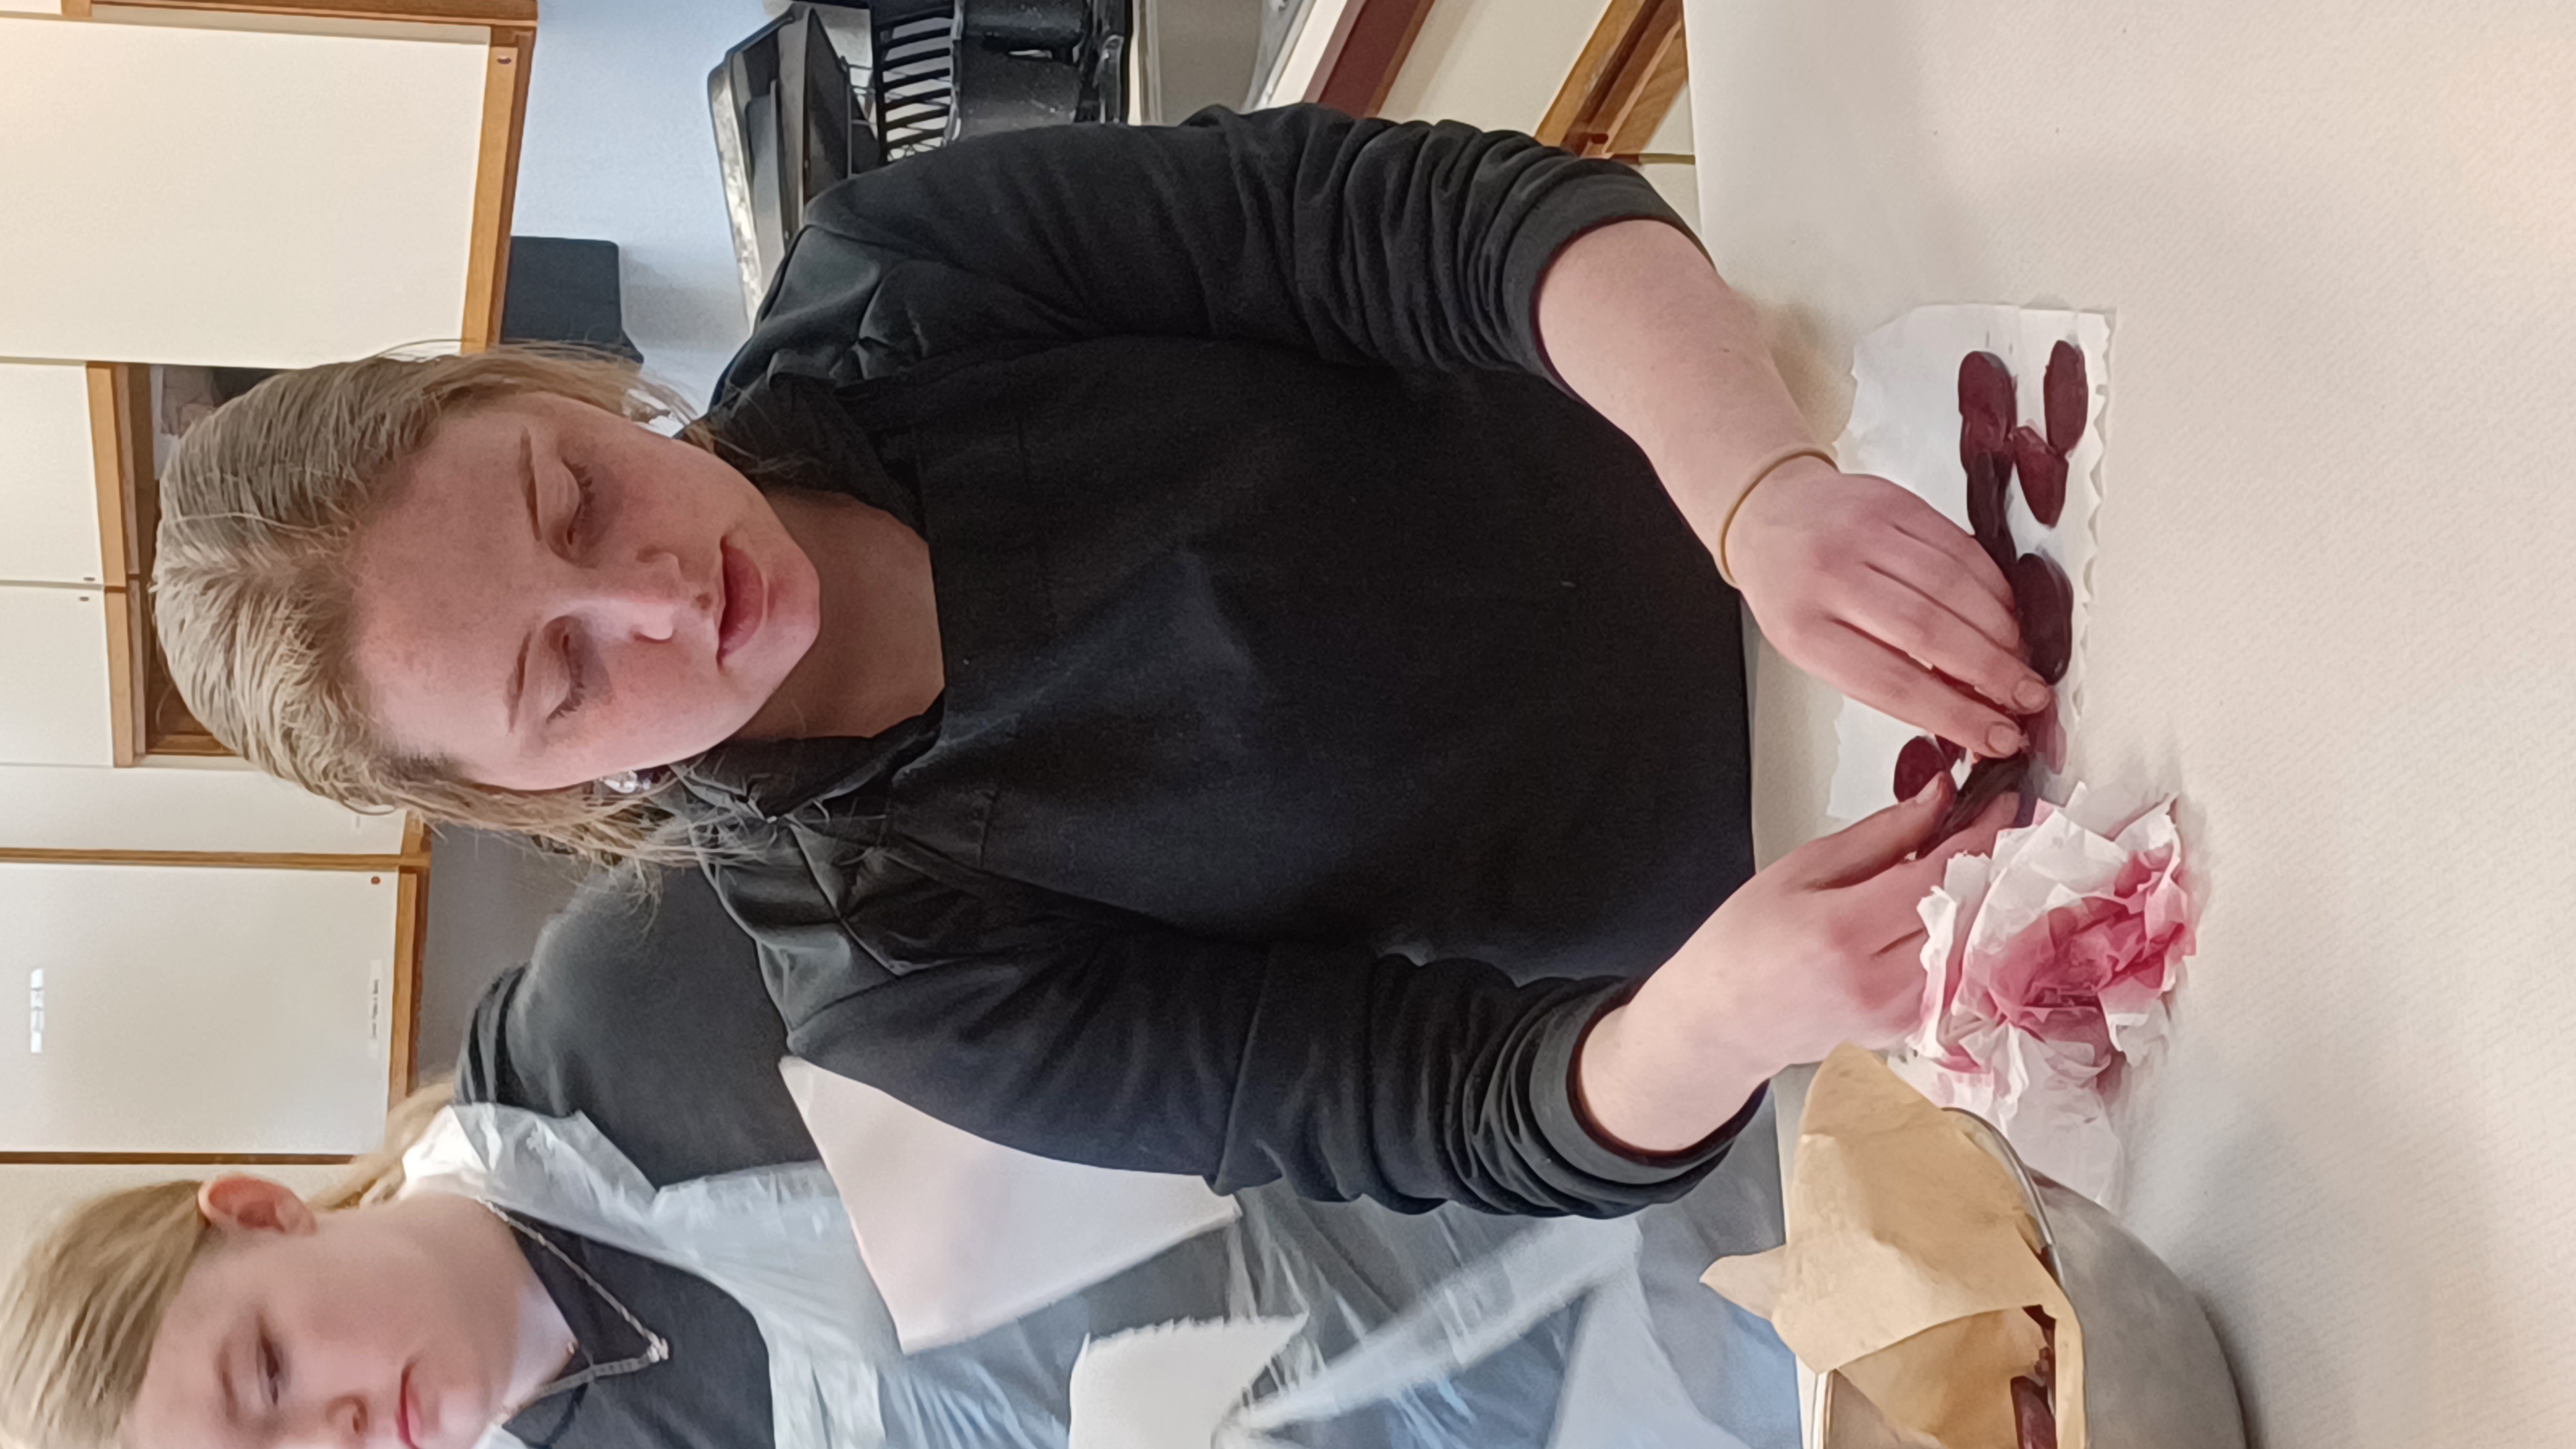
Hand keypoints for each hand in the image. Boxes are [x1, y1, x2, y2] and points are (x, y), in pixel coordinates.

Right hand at [1577, 779, 2016, 1153]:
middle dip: (1993, 863)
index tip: (2000, 804)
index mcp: (1845, 930)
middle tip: (1997, 828)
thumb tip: (1938, 799)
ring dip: (1987, 903)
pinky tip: (1957, 914)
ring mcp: (1896, 1014)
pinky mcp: (1906, 1030)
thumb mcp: (1802, 867)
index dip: (1983, 832)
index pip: (1944, 873)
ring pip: (1975, 947)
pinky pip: (1959, 978)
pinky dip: (1968, 941)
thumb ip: (1880, 834)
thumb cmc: (1745, 941)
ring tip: (1975, 869)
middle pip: (1972, 911)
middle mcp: (1878, 981)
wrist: (1723, 1018)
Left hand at [1728, 459, 2047, 757]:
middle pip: (1928, 632)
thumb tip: (1963, 712)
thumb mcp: (1814, 647)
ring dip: (2000, 631)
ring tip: (2022, 661)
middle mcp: (1830, 577)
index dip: (1955, 713)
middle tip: (2028, 698)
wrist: (1771, 513)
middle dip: (1992, 672)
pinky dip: (1992, 585)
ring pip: (1951, 586)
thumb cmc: (1792, 591)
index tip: (1997, 735)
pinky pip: (1958, 546)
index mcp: (1804, 630)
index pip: (1891, 682)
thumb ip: (1881, 676)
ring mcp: (1862, 534)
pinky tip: (2007, 612)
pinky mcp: (1893, 501)